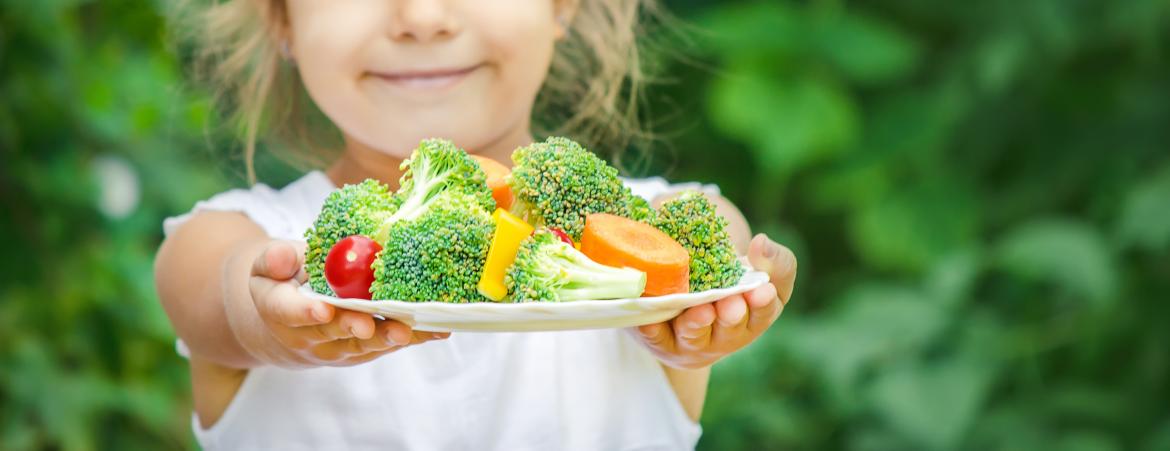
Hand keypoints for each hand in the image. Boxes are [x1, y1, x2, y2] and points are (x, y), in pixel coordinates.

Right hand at [235, 240, 447, 367]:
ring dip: (387, 337)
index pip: (289, 312)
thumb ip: (274, 259)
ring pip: (364, 345)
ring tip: (407, 331)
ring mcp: (338, 347)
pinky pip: (387, 345)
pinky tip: (436, 331)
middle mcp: (309, 335)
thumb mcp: (269, 265)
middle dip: (353, 327)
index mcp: (280, 310)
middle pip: (332, 333)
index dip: (306, 312)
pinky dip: (412, 338)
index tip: (323, 308)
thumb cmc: (283, 283)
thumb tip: (282, 258)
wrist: (288, 323)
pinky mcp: (363, 350)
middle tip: (369, 325)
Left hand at [633, 234, 796, 368]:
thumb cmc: (730, 283)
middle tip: (730, 303)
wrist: (688, 296)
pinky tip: (651, 322)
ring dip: (697, 324)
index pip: (763, 313)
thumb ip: (773, 259)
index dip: (762, 303)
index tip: (763, 290)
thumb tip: (761, 242)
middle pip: (729, 330)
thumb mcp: (758, 270)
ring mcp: (693, 342)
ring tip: (700, 311)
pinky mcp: (662, 342)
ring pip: (694, 336)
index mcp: (752, 318)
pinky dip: (654, 331)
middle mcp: (724, 336)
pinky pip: (657, 339)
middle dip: (730, 316)